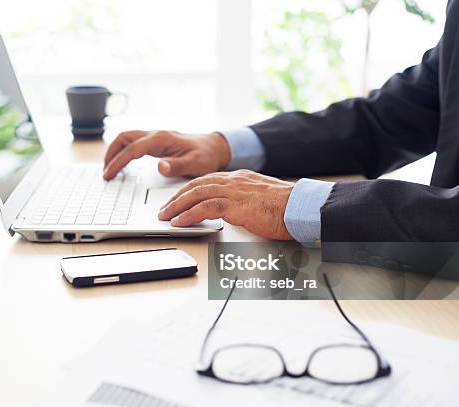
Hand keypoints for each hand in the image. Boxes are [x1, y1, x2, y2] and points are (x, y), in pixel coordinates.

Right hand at [103, 130, 230, 179]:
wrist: (215, 147)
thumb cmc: (206, 156)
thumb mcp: (195, 163)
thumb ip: (176, 165)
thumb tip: (159, 166)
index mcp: (161, 139)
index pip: (132, 149)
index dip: (118, 162)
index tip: (109, 174)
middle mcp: (156, 135)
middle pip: (124, 138)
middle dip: (111, 153)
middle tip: (105, 172)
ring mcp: (155, 137)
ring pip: (127, 139)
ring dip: (115, 151)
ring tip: (109, 169)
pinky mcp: (156, 142)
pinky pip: (134, 143)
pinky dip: (124, 152)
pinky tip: (123, 164)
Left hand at [158, 170, 294, 239]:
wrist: (301, 208)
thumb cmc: (288, 208)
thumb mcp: (263, 199)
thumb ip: (246, 201)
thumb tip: (237, 212)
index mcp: (240, 178)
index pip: (208, 180)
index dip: (189, 190)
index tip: (179, 198)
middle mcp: (234, 181)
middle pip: (197, 185)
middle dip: (177, 197)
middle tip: (165, 208)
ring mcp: (234, 191)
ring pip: (196, 195)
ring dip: (177, 206)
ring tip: (166, 216)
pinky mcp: (234, 205)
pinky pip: (204, 208)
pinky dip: (188, 215)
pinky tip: (179, 222)